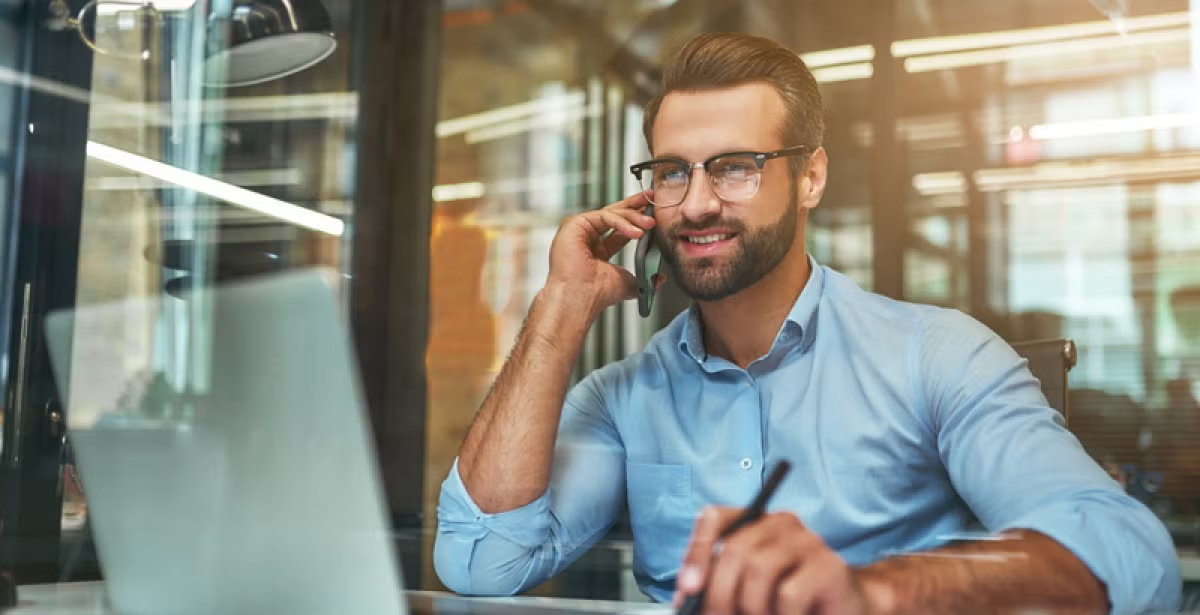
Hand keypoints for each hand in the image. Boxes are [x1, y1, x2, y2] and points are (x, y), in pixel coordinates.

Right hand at [545, 192, 657, 315]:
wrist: (581, 298)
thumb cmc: (596, 294)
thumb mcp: (628, 283)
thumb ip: (644, 279)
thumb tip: (659, 279)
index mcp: (596, 250)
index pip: (618, 227)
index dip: (636, 219)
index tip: (652, 214)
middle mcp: (586, 238)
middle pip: (613, 214)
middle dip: (635, 205)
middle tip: (652, 199)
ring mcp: (578, 230)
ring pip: (610, 213)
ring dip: (633, 216)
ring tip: (650, 224)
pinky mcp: (574, 224)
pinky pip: (604, 216)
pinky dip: (622, 222)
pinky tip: (636, 232)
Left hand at [674, 507, 873, 614]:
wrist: (843, 610)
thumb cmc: (787, 601)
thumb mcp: (745, 590)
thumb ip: (715, 587)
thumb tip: (685, 599)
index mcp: (755, 523)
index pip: (715, 518)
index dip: (696, 552)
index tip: (688, 589)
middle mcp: (781, 523)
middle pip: (735, 548)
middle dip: (718, 594)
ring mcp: (807, 541)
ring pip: (759, 568)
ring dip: (751, 608)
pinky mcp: (829, 567)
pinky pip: (788, 594)